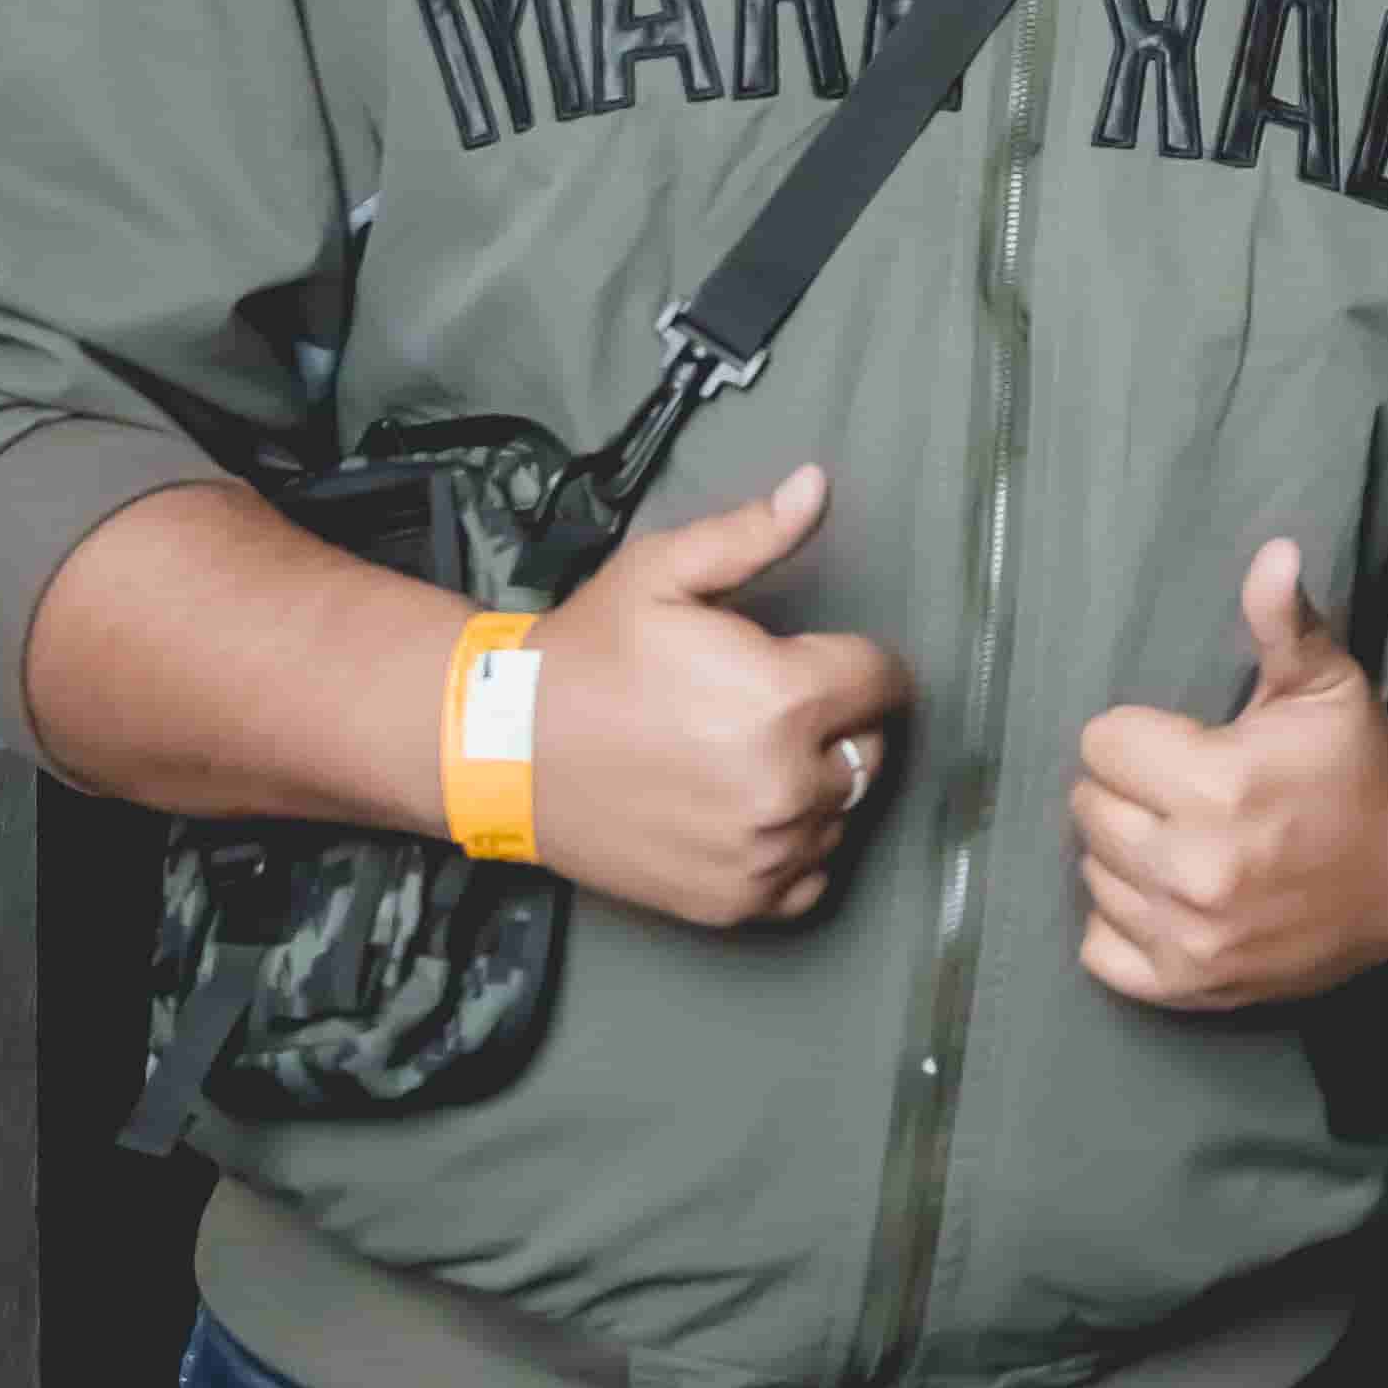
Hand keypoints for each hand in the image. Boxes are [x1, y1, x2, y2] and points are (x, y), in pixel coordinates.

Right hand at [526, 463, 908, 928]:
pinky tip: (745, 809)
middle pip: (869, 748)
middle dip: (838, 721)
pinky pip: (810, 876)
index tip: (818, 658)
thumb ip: (752, 535)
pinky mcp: (734, 901)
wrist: (502, 752)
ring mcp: (761, 853)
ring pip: (842, 812)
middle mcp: (784, 785)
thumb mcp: (662, 573)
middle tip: (772, 704)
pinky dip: (793, 847)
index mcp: (782, 699)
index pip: (884, 680)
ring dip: (815, 783)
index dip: (856, 660)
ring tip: (748, 753)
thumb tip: (815, 486)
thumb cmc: (585, 658)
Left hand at [1072, 542, 1387, 1008]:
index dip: (1139, 735)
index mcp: (1218, 785)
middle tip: (1184, 790)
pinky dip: (1123, 923)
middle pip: (1088, 808)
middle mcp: (1195, 869)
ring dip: (1127, 855)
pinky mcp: (1191, 986)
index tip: (1185, 742)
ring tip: (1184, 839)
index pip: (1101, 744)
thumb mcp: (1325, 684)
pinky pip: (1099, 948)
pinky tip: (1168, 896)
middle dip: (1130, 790)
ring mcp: (1190, 936)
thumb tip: (1274, 552)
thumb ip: (1283, 621)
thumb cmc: (1358, 764)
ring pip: (1091, 875)